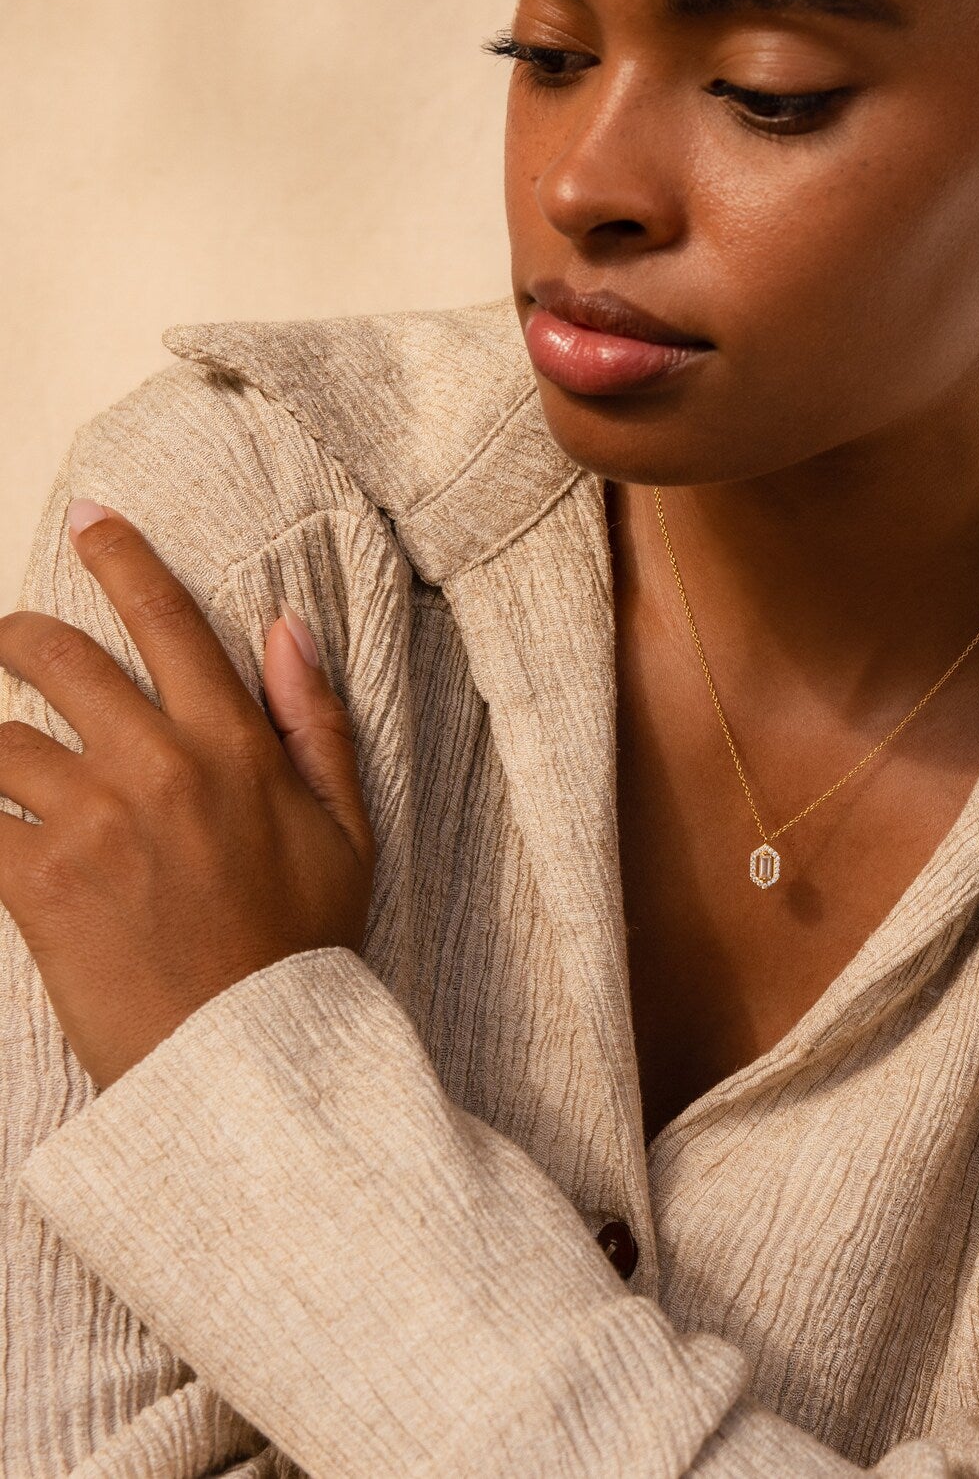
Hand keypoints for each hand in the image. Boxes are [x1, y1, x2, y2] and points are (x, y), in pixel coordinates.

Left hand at [0, 498, 374, 1090]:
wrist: (249, 1058)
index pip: (169, 622)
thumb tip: (287, 627)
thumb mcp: (345, 829)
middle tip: (13, 647)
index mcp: (236, 748)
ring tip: (11, 772)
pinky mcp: (36, 886)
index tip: (91, 518)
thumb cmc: (300, 942)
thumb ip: (316, 722)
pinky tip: (0, 835)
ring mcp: (91, 824)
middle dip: (18, 638)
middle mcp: (159, 768)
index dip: (122, 557)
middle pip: (53, 658)